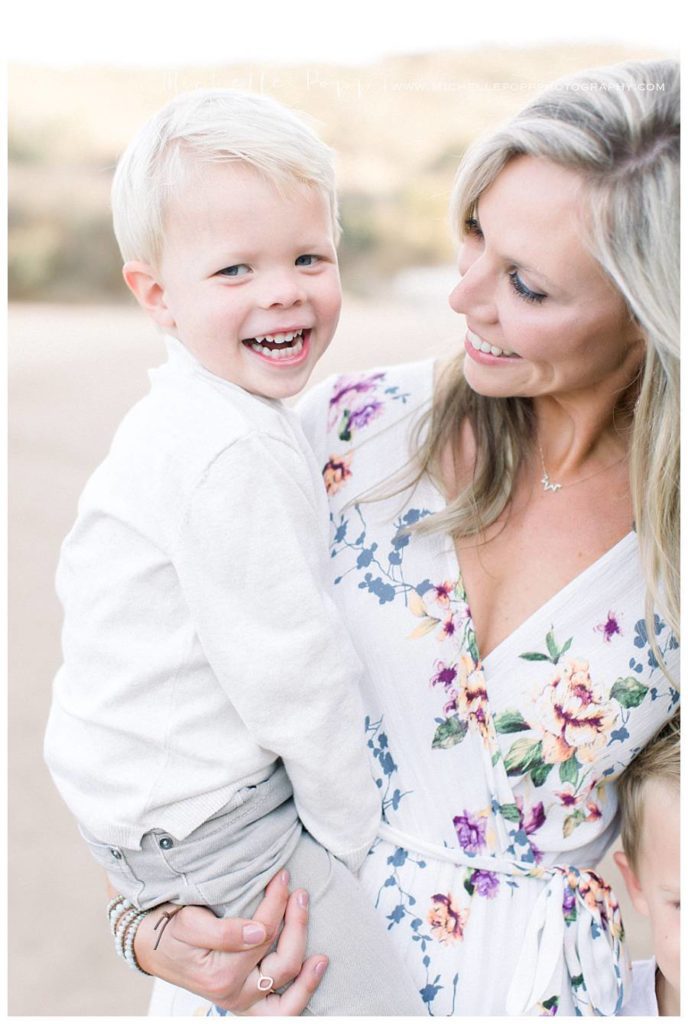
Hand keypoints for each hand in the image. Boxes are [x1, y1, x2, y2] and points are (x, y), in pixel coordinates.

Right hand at [133, 869, 327, 1013]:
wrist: (151, 945)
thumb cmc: (170, 930)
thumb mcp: (189, 923)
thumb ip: (223, 931)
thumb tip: (260, 931)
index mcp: (220, 975)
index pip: (265, 934)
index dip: (277, 902)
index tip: (282, 876)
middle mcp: (233, 995)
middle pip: (283, 963)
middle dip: (298, 924)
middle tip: (300, 892)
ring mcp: (241, 1003)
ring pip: (288, 999)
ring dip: (308, 975)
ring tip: (323, 955)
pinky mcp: (246, 1003)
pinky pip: (280, 1011)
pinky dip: (299, 997)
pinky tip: (312, 974)